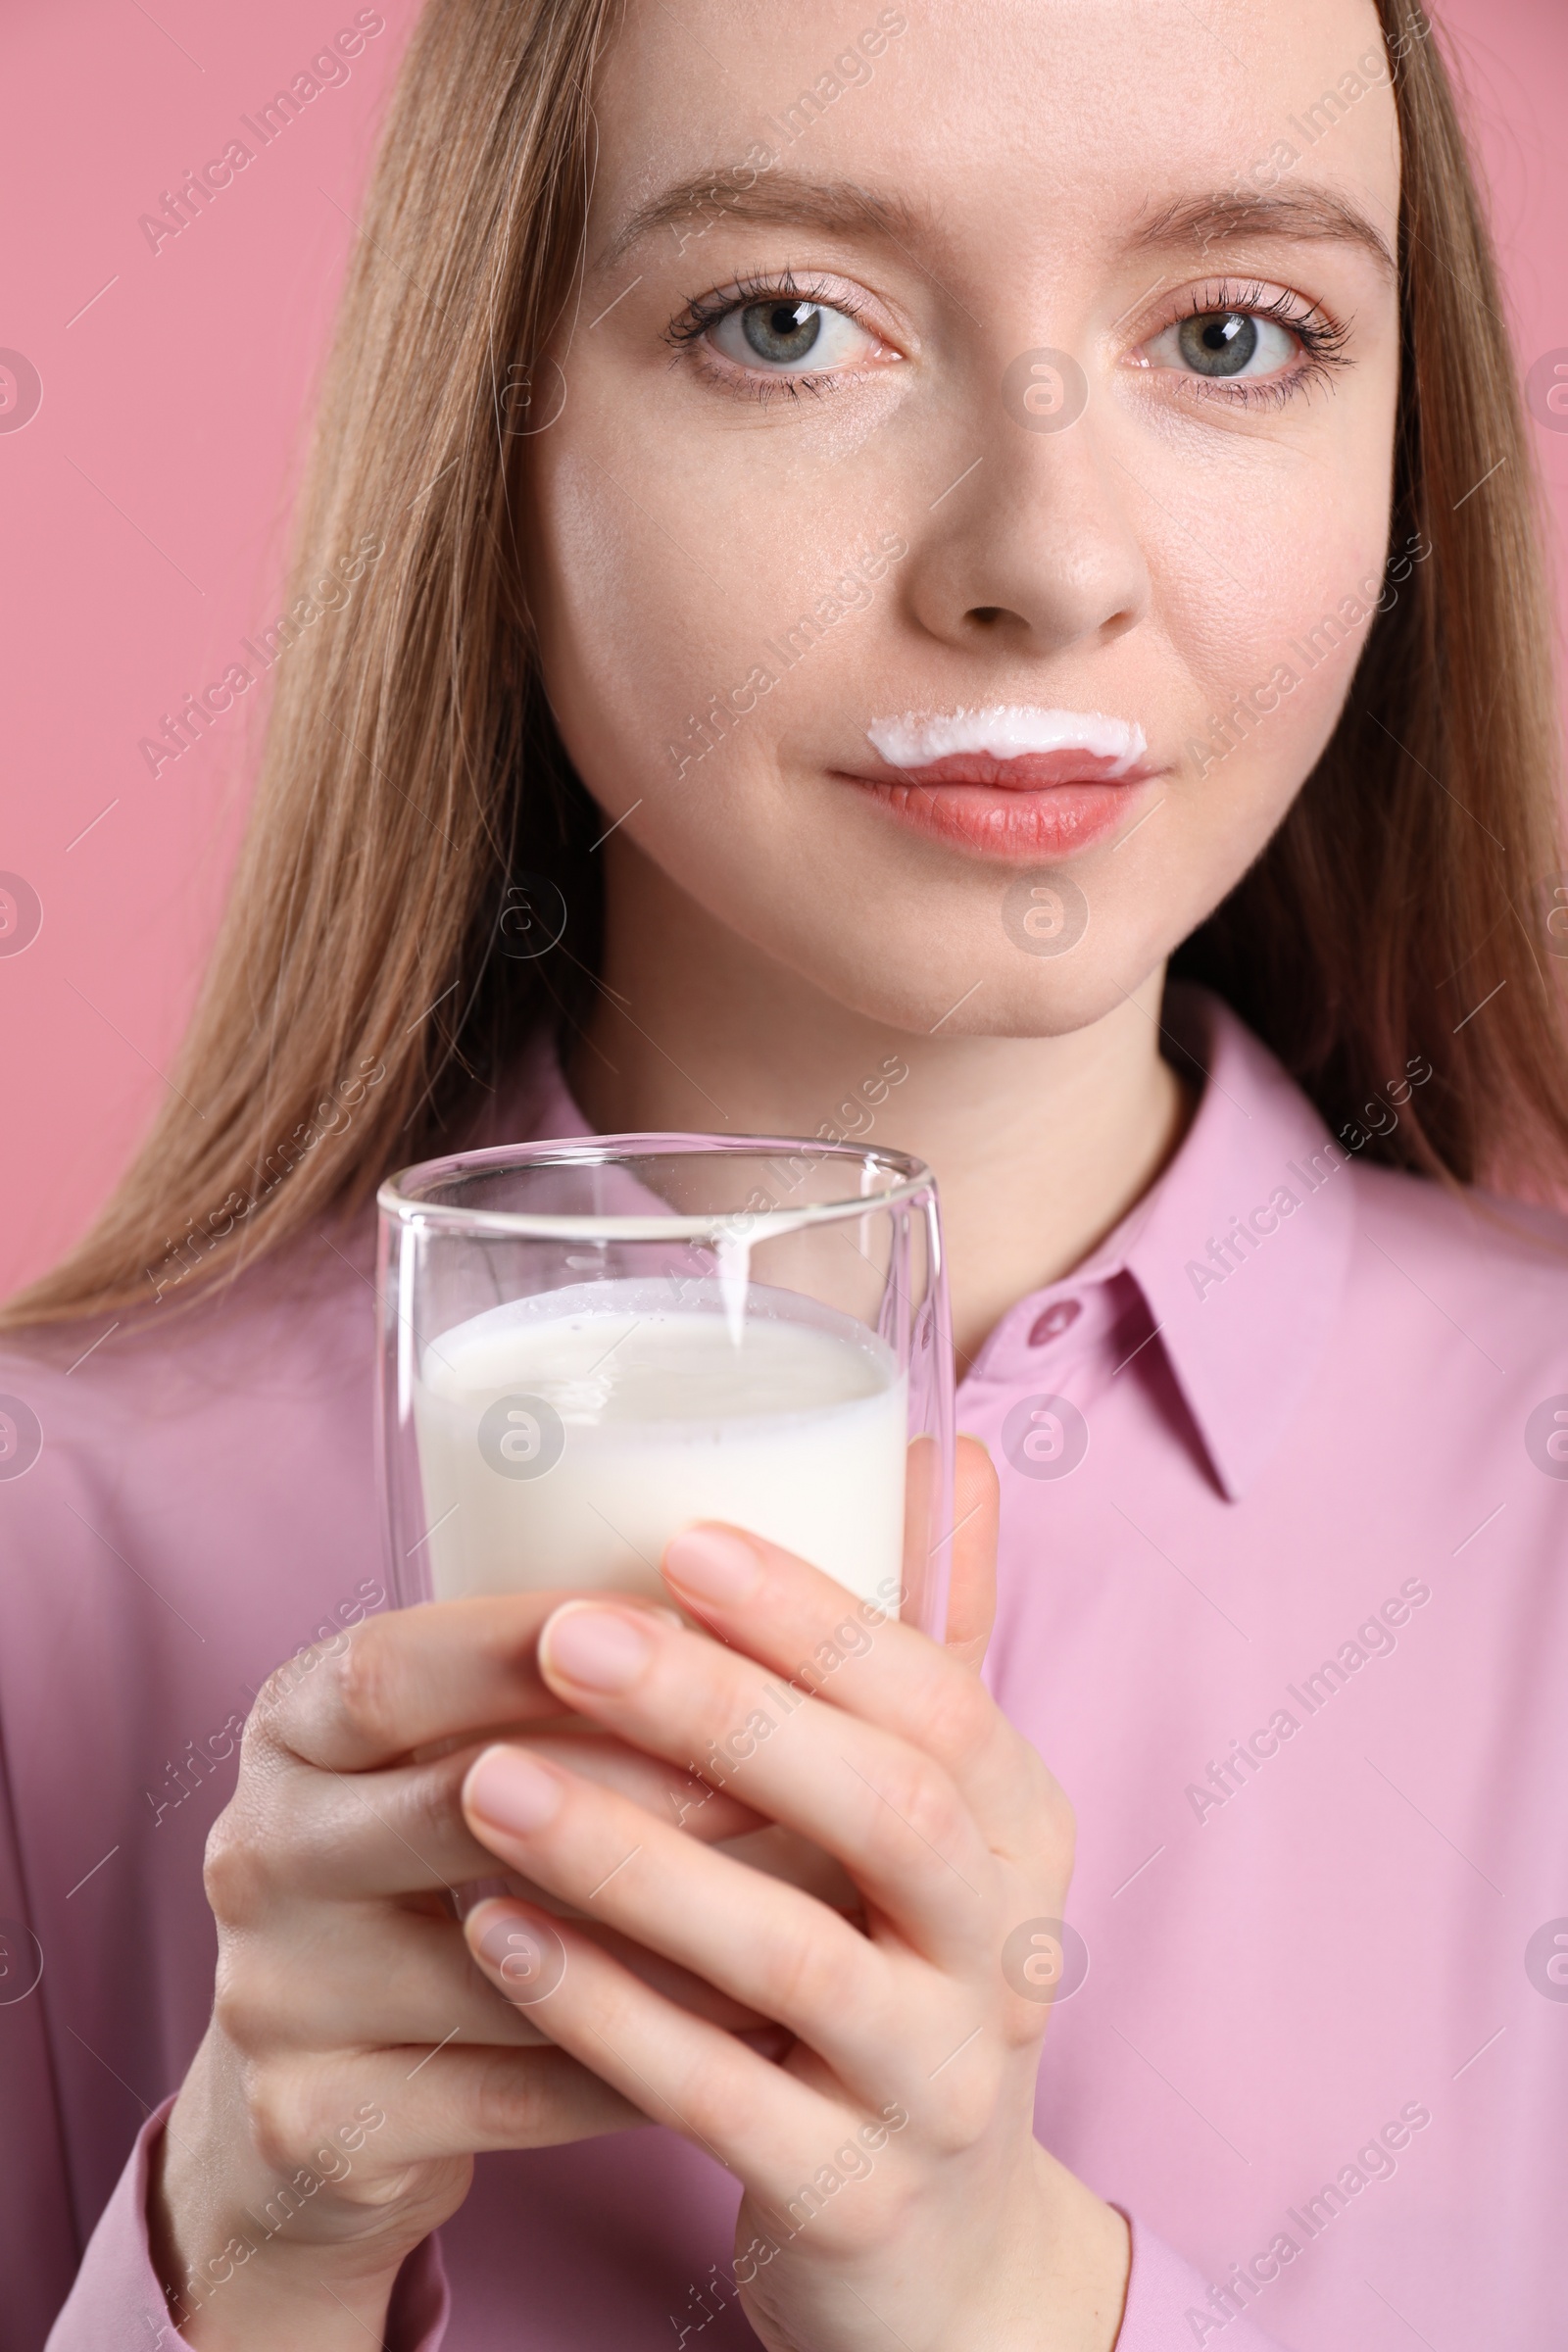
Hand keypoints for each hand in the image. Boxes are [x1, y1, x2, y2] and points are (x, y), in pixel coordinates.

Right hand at [151, 1591, 770, 2347]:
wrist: (315, 2107)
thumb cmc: (433, 1879)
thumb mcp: (440, 1757)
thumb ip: (547, 1689)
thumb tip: (752, 1600)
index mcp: (288, 1727)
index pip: (389, 1669)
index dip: (527, 1646)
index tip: (680, 1627)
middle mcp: (258, 1850)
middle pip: (454, 1802)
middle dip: (635, 1784)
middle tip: (778, 1781)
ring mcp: (274, 1998)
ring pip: (505, 1961)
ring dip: (669, 1938)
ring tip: (806, 1915)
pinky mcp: (320, 2125)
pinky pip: (518, 2091)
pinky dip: (648, 2059)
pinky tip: (757, 2034)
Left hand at [460, 1438, 1130, 2351]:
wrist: (943, 2259)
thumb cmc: (906, 1977)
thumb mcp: (942, 1823)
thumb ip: (929, 1643)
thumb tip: (947, 1443)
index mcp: (1026, 1832)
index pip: (945, 1699)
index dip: (818, 1619)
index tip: (683, 1540)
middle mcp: (1007, 1953)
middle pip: (892, 1810)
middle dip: (725, 1712)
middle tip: (564, 1635)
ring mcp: (939, 2086)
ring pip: (795, 1957)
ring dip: (634, 1861)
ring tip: (487, 1782)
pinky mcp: (854, 2200)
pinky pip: (721, 2101)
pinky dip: (605, 2016)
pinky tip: (497, 1937)